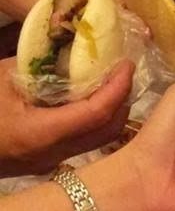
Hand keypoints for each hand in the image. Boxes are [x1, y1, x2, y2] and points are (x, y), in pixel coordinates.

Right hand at [0, 58, 133, 177]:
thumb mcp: (0, 78)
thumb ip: (37, 64)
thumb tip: (68, 46)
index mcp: (39, 134)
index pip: (97, 113)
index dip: (118, 87)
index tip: (126, 63)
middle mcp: (51, 154)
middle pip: (107, 131)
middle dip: (123, 99)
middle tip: (124, 71)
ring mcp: (49, 163)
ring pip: (98, 140)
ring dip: (112, 111)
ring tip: (112, 82)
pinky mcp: (45, 162)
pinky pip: (83, 143)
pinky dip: (95, 121)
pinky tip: (89, 98)